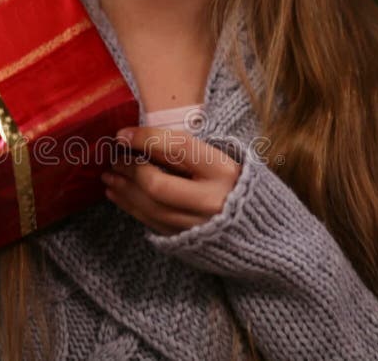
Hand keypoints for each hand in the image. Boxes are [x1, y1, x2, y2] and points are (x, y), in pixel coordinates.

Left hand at [102, 127, 241, 235]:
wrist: (269, 237)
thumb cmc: (245, 188)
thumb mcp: (228, 160)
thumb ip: (192, 151)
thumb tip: (144, 138)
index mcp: (225, 172)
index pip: (177, 148)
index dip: (145, 139)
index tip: (122, 133)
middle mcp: (212, 202)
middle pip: (157, 184)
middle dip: (129, 169)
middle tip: (113, 157)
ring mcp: (199, 227)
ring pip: (149, 207)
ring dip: (123, 189)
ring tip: (108, 176)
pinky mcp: (189, 243)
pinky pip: (151, 223)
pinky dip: (131, 207)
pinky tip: (118, 194)